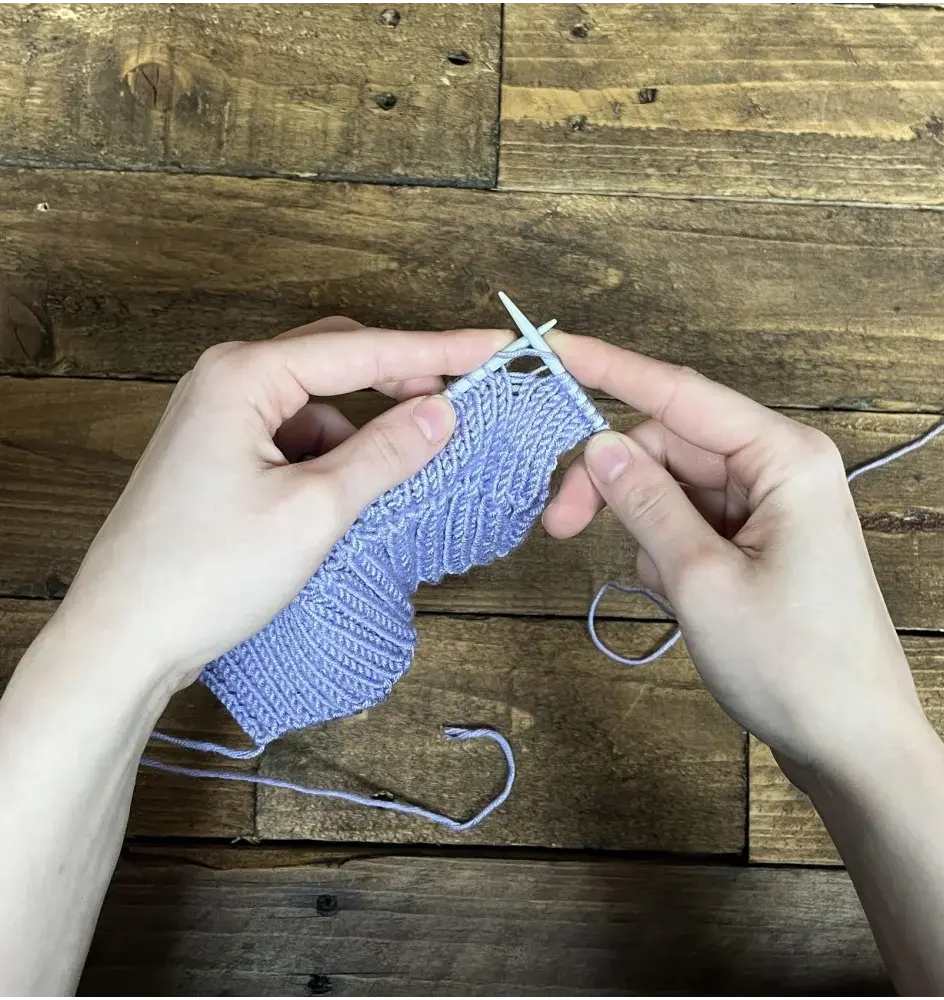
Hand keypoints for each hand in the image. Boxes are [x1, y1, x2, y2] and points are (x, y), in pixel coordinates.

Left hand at [55, 317, 507, 690]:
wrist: (122, 637)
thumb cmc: (209, 572)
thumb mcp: (314, 511)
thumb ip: (385, 454)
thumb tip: (444, 412)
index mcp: (244, 375)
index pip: (361, 351)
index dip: (436, 350)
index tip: (495, 347)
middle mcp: (226, 381)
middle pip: (336, 362)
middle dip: (398, 382)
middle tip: (460, 403)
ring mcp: (218, 419)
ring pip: (317, 406)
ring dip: (364, 432)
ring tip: (401, 475)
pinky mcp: (219, 457)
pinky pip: (294, 439)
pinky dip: (332, 459)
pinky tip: (349, 499)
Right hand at [543, 334, 927, 777]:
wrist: (851, 747)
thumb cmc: (791, 662)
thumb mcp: (699, 578)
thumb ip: (644, 502)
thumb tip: (596, 443)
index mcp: (782, 457)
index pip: (680, 394)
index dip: (611, 370)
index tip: (551, 349)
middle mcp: (778, 468)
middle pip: (669, 446)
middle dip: (613, 481)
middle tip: (558, 525)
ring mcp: (769, 507)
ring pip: (673, 488)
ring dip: (645, 529)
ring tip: (663, 590)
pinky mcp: (758, 543)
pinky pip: (690, 523)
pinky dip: (667, 553)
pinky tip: (682, 600)